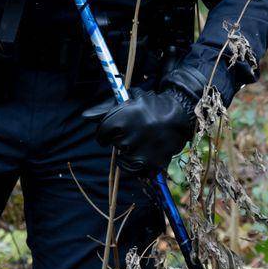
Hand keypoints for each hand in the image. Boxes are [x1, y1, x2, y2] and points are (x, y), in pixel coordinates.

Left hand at [85, 73, 201, 173]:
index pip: (103, 131)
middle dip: (121, 138)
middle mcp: (132, 133)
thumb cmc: (153, 105)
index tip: (109, 133)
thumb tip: (84, 116)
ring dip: (129, 151)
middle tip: (134, 132)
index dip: (105, 132)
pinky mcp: (153, 161)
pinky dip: (137, 163)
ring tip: (140, 141)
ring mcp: (143, 149)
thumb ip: (106, 108)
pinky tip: (142, 154)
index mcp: (125, 116)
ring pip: (124, 157)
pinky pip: (135, 168)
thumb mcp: (131, 100)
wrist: (183, 114)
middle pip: (115, 143)